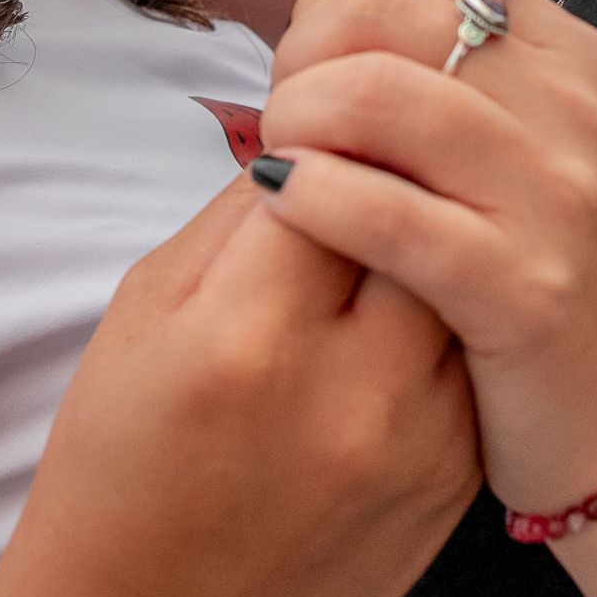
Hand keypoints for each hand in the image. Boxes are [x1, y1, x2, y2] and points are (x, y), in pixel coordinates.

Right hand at [0, 176, 479, 596]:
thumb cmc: (123, 461)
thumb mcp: (146, 310)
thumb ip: (238, 214)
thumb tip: (315, 135)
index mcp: (247, 339)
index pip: (333, 173)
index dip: (328, 129)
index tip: (317, 116)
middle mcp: (351, 393)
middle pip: (418, 216)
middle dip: (390, 172)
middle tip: (366, 153)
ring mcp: (420, 445)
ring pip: (460, 278)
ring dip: (426, 237)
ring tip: (385, 227)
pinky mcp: (457, 480)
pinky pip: (472, 354)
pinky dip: (443, 315)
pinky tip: (394, 314)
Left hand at [257, 0, 596, 514]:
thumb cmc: (531, 274)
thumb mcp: (512, 149)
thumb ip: (442, 78)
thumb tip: (322, 27)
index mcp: (567, 54)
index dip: (329, 7)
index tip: (307, 72)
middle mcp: (574, 105)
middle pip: (384, 14)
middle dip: (302, 58)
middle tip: (283, 123)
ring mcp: (559, 194)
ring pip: (378, 96)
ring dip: (296, 122)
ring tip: (279, 165)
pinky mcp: (528, 288)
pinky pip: (385, 212)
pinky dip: (311, 198)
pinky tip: (284, 205)